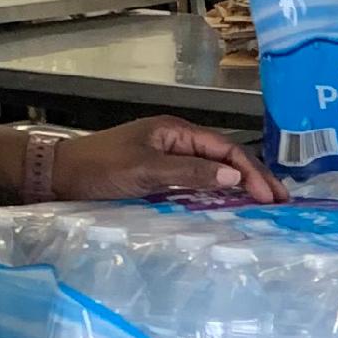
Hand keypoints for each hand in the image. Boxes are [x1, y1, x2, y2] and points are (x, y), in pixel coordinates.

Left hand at [57, 117, 278, 205]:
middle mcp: (175, 141)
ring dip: (239, 186)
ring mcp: (167, 158)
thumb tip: (232, 177)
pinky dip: (217, 193)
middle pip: (223, 158)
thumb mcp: (145, 171)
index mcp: (175, 131)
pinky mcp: (158, 176)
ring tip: (264, 204)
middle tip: (280, 202)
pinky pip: (197, 182)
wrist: (57, 175)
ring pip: (212, 170)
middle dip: (253, 177)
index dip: (250, 172)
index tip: (270, 196)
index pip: (224, 149)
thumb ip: (189, 173)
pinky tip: (229, 206)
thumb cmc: (97, 168)